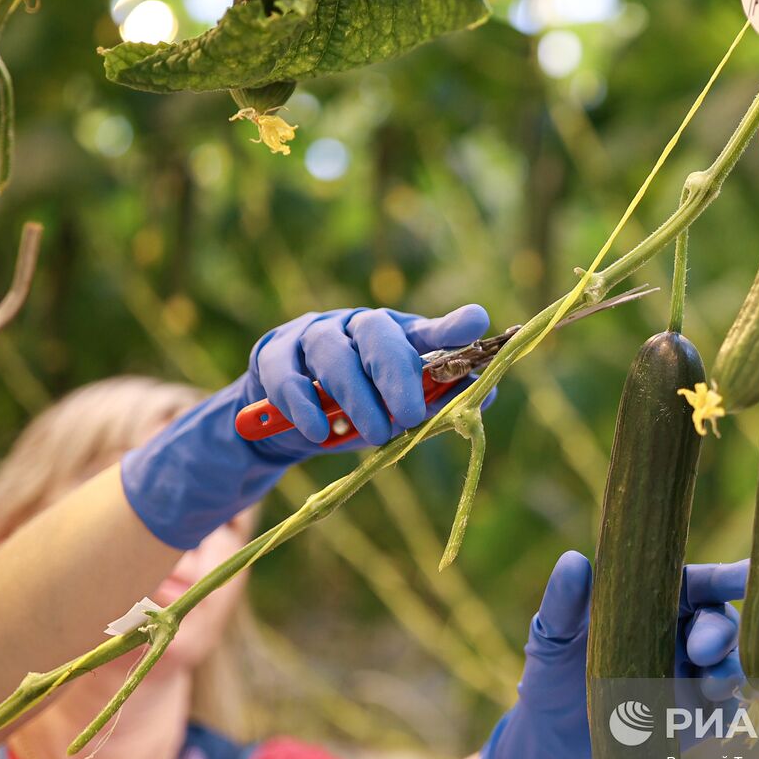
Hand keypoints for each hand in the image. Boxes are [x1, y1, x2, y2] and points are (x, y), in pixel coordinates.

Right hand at [245, 305, 492, 458]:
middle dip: (396, 374)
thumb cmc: (356, 411)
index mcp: (394, 337)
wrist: (289, 424)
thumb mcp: (396, 409)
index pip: (426, 329)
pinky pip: (287, 375)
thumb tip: (485, 395)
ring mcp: (313, 336)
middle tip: (409, 415)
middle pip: (377, 333)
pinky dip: (304, 405)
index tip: (476, 323)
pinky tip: (318, 431)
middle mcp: (355, 326)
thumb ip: (435, 399)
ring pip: (332, 353)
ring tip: (373, 434)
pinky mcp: (273, 356)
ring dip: (355, 396)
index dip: (450, 326)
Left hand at [476, 552, 747, 758]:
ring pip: (732, 666)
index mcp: (658, 602)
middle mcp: (685, 634)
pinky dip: (725, 711)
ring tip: (711, 684)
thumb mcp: (553, 637)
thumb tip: (573, 561)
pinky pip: (724, 714)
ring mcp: (695, 678)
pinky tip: (710, 716)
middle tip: (703, 648)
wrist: (553, 746)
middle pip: (721, 622)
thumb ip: (565, 602)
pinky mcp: (697, 720)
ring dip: (731, 672)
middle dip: (722, 631)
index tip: (748, 575)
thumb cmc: (554, 675)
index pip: (699, 582)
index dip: (728, 577)